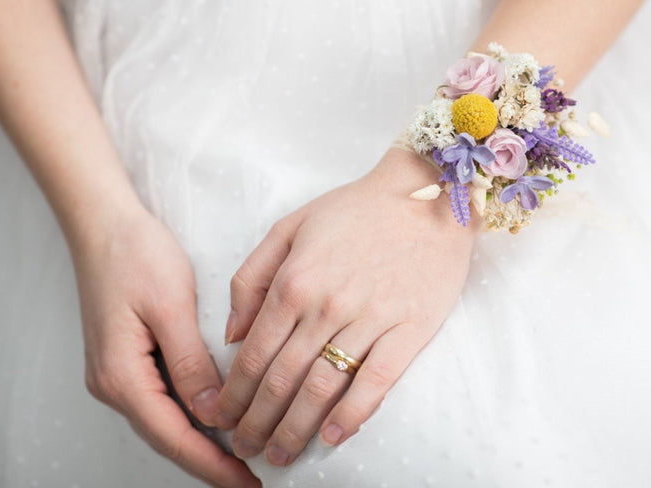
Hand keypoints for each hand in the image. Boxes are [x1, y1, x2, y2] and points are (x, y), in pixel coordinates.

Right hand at [70, 199, 259, 487]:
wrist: (104, 223)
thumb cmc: (136, 255)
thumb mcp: (171, 307)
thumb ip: (191, 363)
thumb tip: (213, 413)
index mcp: (122, 376)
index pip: (174, 437)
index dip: (213, 464)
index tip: (248, 483)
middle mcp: (114, 383)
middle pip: (168, 438)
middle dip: (211, 462)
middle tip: (254, 480)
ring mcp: (118, 373)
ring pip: (166, 421)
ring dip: (203, 442)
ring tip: (244, 457)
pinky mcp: (127, 360)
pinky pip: (163, 400)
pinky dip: (191, 416)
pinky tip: (219, 420)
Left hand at [213, 147, 476, 466]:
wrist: (428, 196)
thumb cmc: (357, 209)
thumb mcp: (290, 227)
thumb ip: (251, 278)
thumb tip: (231, 334)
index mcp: (293, 281)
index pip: (252, 354)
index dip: (233, 395)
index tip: (222, 419)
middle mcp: (326, 305)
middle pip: (281, 380)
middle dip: (256, 422)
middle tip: (244, 448)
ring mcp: (369, 320)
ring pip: (322, 388)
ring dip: (295, 428)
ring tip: (280, 453)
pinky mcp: (409, 329)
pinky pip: (375, 382)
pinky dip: (351, 415)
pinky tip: (333, 437)